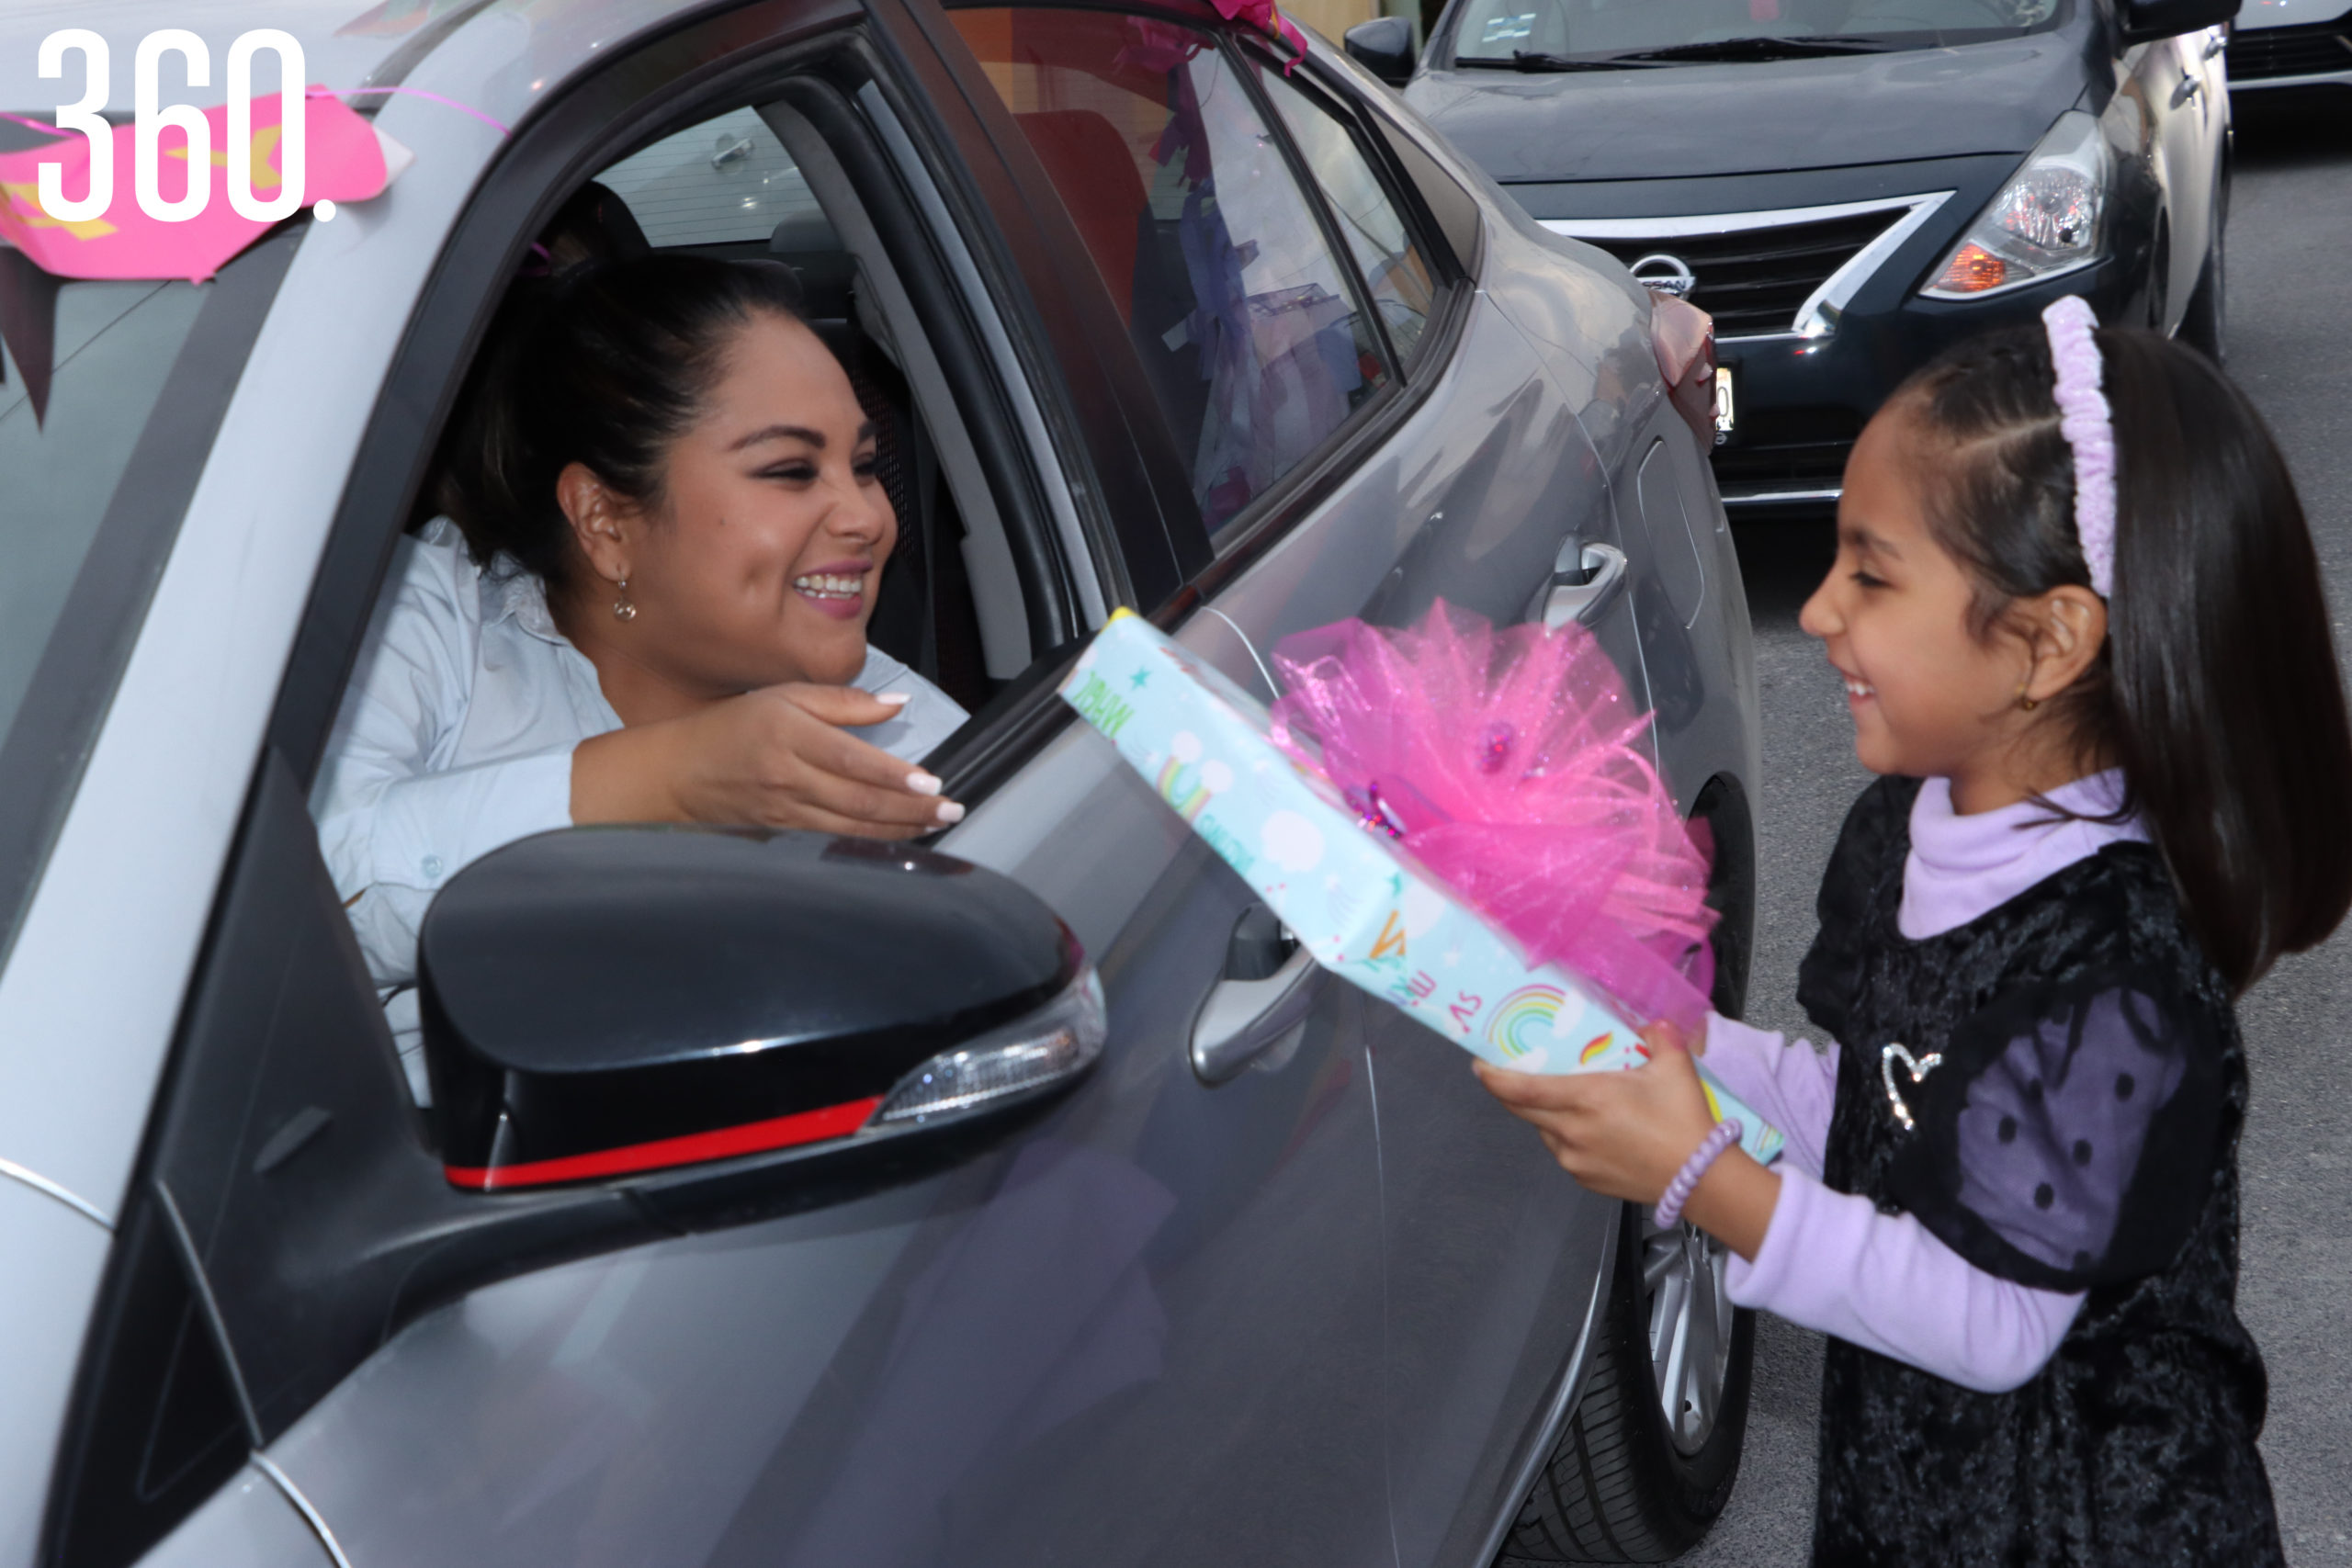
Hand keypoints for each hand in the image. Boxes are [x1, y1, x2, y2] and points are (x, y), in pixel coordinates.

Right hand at [572, 683, 962, 837]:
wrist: (678, 773)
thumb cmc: (733, 728)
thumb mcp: (785, 697)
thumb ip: (844, 701)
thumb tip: (897, 703)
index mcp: (790, 735)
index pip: (854, 760)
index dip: (896, 775)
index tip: (932, 782)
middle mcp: (788, 777)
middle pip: (861, 800)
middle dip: (912, 809)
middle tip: (951, 809)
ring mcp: (785, 812)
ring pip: (852, 827)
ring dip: (899, 830)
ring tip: (935, 825)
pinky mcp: (782, 835)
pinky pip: (833, 842)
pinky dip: (869, 845)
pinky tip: (897, 843)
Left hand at [1472, 1020, 1718, 1206]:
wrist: (1701, 1180)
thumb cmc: (1684, 1120)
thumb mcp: (1675, 1067)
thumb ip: (1660, 1037)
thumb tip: (1652, 1024)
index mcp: (1586, 1099)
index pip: (1521, 1089)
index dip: (1493, 1077)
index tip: (1480, 1064)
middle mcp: (1571, 1131)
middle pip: (1521, 1109)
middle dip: (1508, 1091)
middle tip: (1508, 1073)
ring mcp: (1575, 1159)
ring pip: (1543, 1130)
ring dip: (1544, 1114)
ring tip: (1563, 1100)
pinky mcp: (1585, 1179)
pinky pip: (1562, 1151)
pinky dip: (1565, 1136)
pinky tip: (1588, 1128)